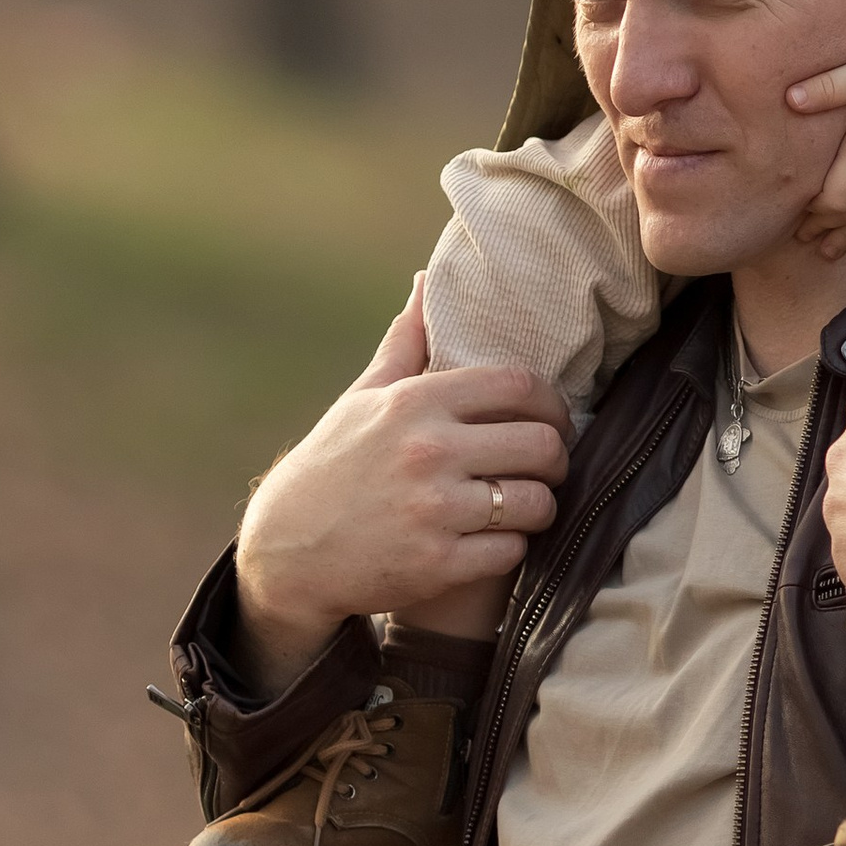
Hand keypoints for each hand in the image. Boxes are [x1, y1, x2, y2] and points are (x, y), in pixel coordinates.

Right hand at [234, 281, 569, 692]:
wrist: (288, 550)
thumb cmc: (334, 465)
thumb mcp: (363, 398)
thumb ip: (406, 342)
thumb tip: (426, 281)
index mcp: (415, 403)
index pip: (519, 386)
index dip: (552, 403)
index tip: (552, 418)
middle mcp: (428, 452)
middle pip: (541, 445)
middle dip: (557, 457)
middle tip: (548, 466)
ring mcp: (434, 511)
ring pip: (535, 502)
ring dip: (541, 506)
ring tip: (527, 504)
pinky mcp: (438, 564)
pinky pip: (513, 551)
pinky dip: (513, 548)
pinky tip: (496, 540)